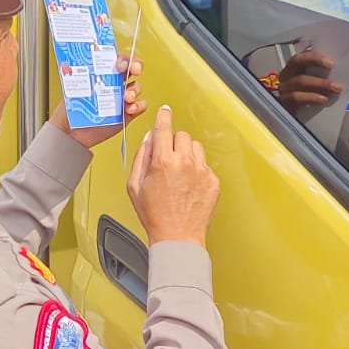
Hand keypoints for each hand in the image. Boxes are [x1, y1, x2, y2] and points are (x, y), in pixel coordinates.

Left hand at [49, 57, 144, 148]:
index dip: (122, 59)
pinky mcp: (127, 114)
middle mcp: (114, 84)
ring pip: (136, 87)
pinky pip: (140, 106)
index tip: (120, 64)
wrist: (72, 134)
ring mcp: (122, 98)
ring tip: (126, 97)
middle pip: (132, 68)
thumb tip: (77, 66)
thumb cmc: (70, 110)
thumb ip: (79, 77)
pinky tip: (129, 109)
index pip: (116, 60)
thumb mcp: (72, 89)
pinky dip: (138, 106)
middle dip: (136, 65)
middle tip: (134, 69)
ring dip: (134, 90)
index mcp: (102, 74)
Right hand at [128, 105, 219, 245]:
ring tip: (180, 172)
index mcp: (162, 162)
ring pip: (195, 147)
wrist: (178, 237)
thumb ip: (141, 157)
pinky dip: (197, 169)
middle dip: (173, 142)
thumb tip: (148, 139)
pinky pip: (205, 164)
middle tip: (168, 158)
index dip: (163, 116)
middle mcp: (184, 162)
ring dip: (187, 153)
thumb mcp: (135, 186)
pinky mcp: (213, 180)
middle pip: (181, 135)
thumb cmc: (155, 215)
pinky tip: (189, 185)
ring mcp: (201, 171)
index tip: (165, 111)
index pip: (164, 127)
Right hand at [275, 50, 341, 115]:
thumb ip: (323, 76)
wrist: (298, 123)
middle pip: (297, 61)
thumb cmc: (309, 100)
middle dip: (315, 60)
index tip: (331, 59)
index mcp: (294, 68)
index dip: (315, 55)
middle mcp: (286, 75)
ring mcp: (284, 89)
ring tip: (336, 88)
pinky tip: (324, 100)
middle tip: (332, 66)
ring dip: (320, 83)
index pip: (302, 54)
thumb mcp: (316, 86)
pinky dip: (312, 97)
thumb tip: (341, 69)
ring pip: (299, 80)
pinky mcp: (285, 103)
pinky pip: (297, 97)